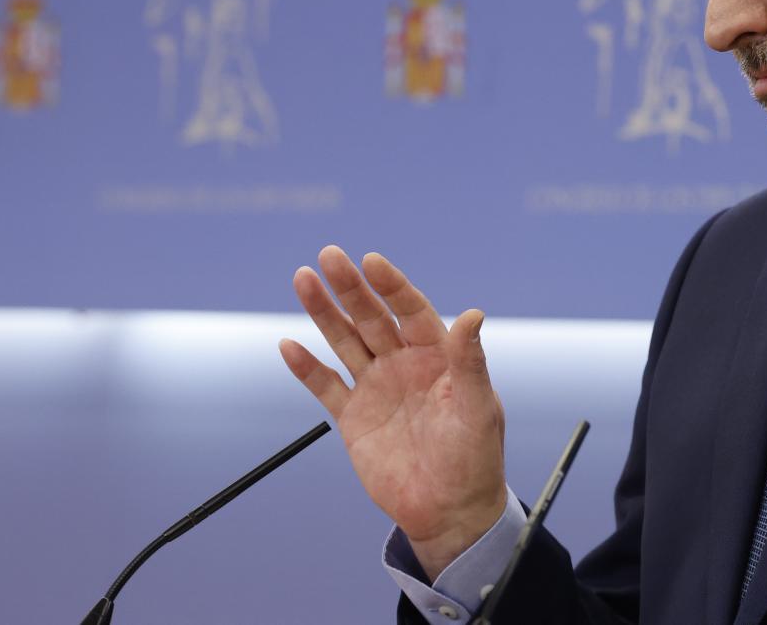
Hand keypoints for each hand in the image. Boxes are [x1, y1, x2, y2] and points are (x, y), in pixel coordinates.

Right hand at [279, 245, 507, 578]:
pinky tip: (289, 344)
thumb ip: (470, 362)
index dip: (391, 285)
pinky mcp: (353, 418)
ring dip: (324, 312)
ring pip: (345, 340)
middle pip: (371, 316)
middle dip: (350, 287)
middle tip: (328, 256)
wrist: (449, 511)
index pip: (410, 309)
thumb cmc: (475, 457)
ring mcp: (376, 388)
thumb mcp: (477, 408)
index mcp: (436, 355)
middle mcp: (403, 363)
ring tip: (303, 279)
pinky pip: (325, 386)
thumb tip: (475, 314)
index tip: (372, 261)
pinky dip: (307, 367)